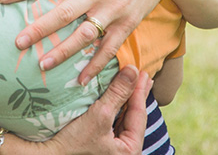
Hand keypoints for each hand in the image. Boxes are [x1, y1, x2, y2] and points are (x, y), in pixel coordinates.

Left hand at [0, 0, 175, 83]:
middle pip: (64, 13)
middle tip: (18, 42)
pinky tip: (81, 79)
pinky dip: (96, 65)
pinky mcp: (128, 23)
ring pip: (85, 35)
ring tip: (43, 64)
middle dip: (39, 29)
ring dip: (64, 52)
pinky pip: (110, 48)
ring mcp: (114, 10)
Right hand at [35, 66, 150, 154]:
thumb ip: (118, 93)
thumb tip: (134, 71)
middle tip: (142, 75)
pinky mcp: (98, 147)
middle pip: (132, 118)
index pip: (139, 115)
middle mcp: (122, 153)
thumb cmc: (73, 142)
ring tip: (130, 83)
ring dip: (124, 100)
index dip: (140, 91)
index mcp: (130, 151)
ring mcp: (110, 151)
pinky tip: (114, 97)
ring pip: (122, 120)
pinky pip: (111, 124)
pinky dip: (113, 108)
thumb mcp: (100, 115)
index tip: (144, 72)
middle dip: (135, 95)